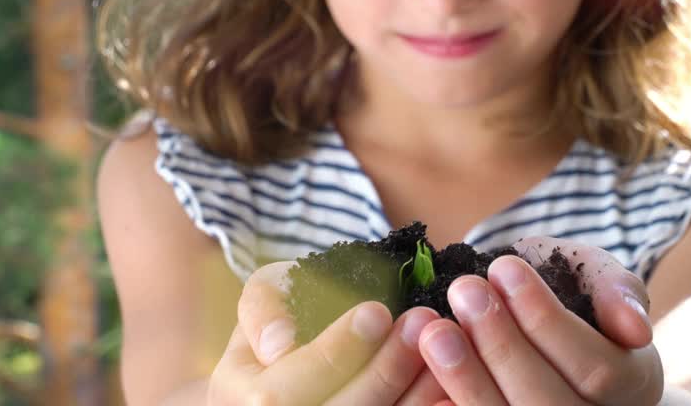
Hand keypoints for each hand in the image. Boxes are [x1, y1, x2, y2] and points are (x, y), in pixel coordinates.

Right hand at [206, 260, 452, 405]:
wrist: (302, 350)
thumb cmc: (286, 313)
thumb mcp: (266, 295)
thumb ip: (264, 307)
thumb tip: (281, 344)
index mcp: (241, 398)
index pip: (284, 389)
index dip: (335, 352)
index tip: (377, 311)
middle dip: (384, 371)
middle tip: (423, 321)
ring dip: (414, 394)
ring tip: (446, 347)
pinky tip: (450, 384)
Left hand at [416, 238, 662, 405]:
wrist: (545, 336)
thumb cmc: (572, 300)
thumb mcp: (598, 279)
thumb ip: (616, 289)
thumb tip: (633, 328)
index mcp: (631, 384)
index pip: (595, 367)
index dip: (547, 320)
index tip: (503, 267)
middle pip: (548, 402)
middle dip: (502, 345)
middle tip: (464, 291)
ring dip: (468, 379)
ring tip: (435, 331)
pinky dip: (450, 405)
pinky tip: (423, 375)